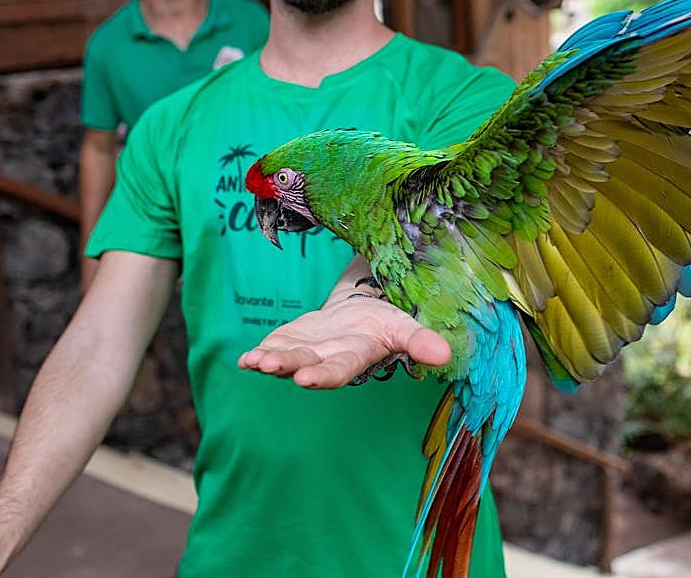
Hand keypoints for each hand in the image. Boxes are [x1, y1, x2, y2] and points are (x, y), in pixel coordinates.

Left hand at [237, 296, 450, 388]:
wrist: (360, 311)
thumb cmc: (383, 320)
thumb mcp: (403, 325)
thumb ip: (419, 341)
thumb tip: (445, 353)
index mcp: (355, 354)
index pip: (339, 369)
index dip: (323, 375)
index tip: (305, 379)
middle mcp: (327, 358)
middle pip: (307, 366)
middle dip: (289, 367)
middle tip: (269, 366)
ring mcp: (306, 352)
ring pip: (287, 360)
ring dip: (270, 362)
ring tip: (254, 362)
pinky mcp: (291, 341)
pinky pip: (274, 348)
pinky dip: (259, 354)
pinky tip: (245, 360)